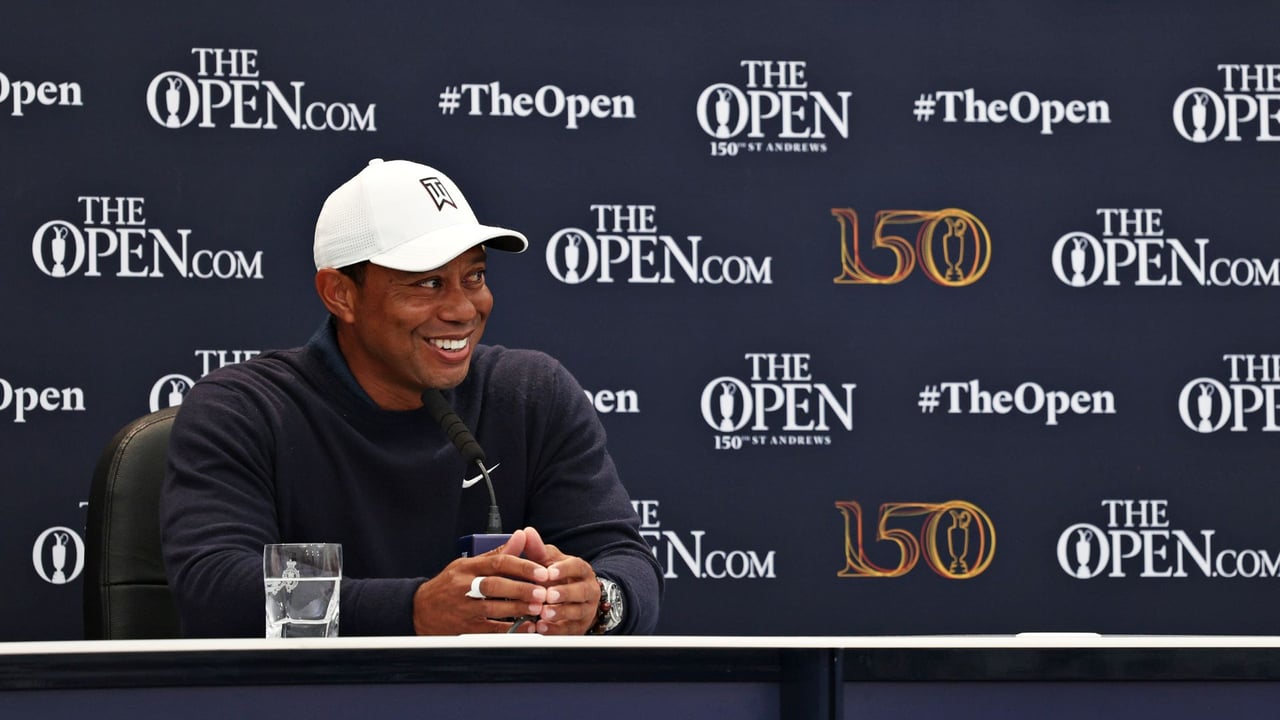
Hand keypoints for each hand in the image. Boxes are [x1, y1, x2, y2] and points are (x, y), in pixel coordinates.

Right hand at [412, 528, 550, 634]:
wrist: (419, 610)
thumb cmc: (449, 585)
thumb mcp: (468, 564)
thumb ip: (496, 553)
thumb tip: (521, 536)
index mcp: (467, 567)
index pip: (497, 562)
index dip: (521, 566)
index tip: (541, 571)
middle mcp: (464, 586)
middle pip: (495, 585)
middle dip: (521, 589)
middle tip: (542, 591)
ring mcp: (464, 609)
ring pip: (493, 608)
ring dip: (518, 609)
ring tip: (538, 607)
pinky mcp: (465, 628)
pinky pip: (490, 630)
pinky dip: (510, 629)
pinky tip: (526, 627)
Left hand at [521, 526, 600, 634]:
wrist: (578, 600)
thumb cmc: (560, 578)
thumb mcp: (550, 562)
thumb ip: (538, 550)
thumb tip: (527, 532)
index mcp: (582, 570)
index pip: (577, 566)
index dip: (564, 569)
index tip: (549, 572)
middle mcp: (589, 589)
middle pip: (581, 591)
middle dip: (564, 593)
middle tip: (547, 595)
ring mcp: (586, 609)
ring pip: (578, 611)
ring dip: (560, 613)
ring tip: (543, 613)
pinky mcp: (580, 627)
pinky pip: (570, 630)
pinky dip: (555, 630)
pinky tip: (542, 628)